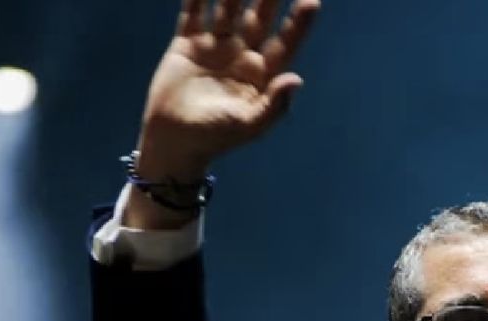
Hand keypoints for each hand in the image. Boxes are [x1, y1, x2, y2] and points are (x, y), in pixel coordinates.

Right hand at [136, 0, 319, 179]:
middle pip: (259, 18)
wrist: (174, 140)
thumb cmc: (216, 138)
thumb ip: (274, 105)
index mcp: (262, 75)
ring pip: (228, 10)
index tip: (312, 1)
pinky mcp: (187, 44)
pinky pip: (193, 13)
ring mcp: (215, 47)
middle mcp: (242, 56)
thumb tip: (296, 79)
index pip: (285, 42)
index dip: (299, 23)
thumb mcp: (249, 126)